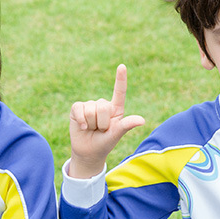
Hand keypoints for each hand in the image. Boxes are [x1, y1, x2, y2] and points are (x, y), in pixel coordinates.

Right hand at [68, 64, 144, 178]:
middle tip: (101, 130)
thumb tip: (142, 121)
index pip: (119, 91)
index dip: (120, 79)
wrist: (89, 152)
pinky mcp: (77, 108)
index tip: (122, 67)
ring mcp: (90, 105)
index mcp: (116, 109)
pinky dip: (81, 120)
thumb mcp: (116, 134)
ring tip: (92, 129)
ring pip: (91, 110)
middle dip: (102, 123)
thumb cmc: (105, 143)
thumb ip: (126, 125)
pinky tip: (83, 127)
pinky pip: (79, 109)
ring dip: (91, 124)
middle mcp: (103, 104)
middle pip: (103, 107)